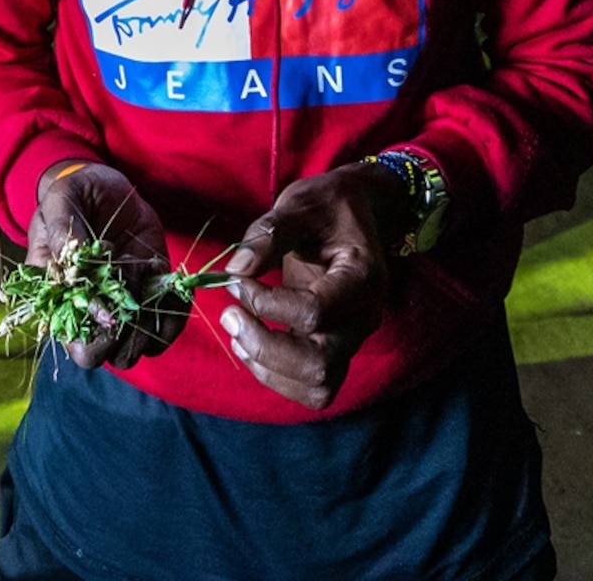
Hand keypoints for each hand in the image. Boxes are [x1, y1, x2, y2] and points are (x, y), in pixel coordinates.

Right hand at [27, 160, 174, 369]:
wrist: (104, 186)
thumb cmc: (74, 194)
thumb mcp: (63, 199)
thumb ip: (64, 228)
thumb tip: (75, 262)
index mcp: (61, 301)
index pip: (79, 347)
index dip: (100, 334)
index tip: (111, 298)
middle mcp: (92, 313)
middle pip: (111, 357)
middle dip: (130, 333)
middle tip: (133, 289)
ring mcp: (123, 306)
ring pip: (141, 347)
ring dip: (152, 318)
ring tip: (147, 272)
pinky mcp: (150, 293)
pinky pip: (168, 325)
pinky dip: (177, 312)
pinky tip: (173, 283)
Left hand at [218, 161, 408, 410]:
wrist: (357, 213)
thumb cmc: (328, 206)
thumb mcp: (299, 205)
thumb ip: (268, 234)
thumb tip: (234, 270)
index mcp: (361, 277)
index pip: (315, 312)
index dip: (267, 304)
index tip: (237, 280)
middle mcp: (363, 316)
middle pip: (318, 363)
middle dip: (264, 347)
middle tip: (229, 314)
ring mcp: (351, 338)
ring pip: (317, 384)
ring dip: (268, 367)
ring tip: (236, 330)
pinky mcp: (335, 348)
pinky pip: (312, 387)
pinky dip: (276, 376)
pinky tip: (249, 345)